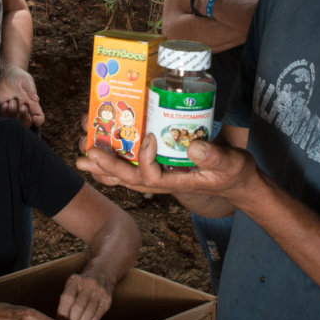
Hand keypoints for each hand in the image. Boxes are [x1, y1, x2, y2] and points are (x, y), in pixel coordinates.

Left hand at [0, 65, 44, 127]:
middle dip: (24, 117)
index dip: (39, 121)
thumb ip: (31, 89)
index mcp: (33, 104)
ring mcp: (14, 110)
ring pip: (14, 122)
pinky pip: (3, 117)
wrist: (8, 74)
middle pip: (27, 123)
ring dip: (13, 113)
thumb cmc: (20, 77)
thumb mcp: (27, 80)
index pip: (39, 117)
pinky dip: (4, 112)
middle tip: (22, 107)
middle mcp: (24, 109)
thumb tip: (36, 99)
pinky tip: (5, 103)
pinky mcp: (3, 108)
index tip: (35, 118)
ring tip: (12, 100)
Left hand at [56, 269, 114, 319]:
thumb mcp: (71, 284)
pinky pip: (97, 317)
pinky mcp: (107, 301)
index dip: (62, 313)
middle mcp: (90, 285)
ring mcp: (100, 293)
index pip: (67, 298)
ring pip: (88, 314)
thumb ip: (65, 299)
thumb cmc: (82, 283)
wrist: (103, 274)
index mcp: (77, 280)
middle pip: (78, 308)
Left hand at [75, 132, 256, 200]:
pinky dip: (116, 161)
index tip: (149, 137)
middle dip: (107, 166)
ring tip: (83, 157)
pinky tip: (102, 153)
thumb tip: (192, 147)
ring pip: (126, 176)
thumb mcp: (231, 163)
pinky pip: (133, 169)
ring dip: (104, 167)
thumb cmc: (234, 173)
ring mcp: (160, 176)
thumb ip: (214, 156)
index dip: (145, 159)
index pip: (153, 177)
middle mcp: (164, 181)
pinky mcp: (161, 168)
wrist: (236, 181)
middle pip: (130, 178)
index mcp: (178, 182)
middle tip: (87, 154)